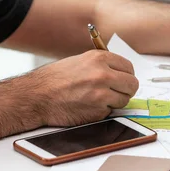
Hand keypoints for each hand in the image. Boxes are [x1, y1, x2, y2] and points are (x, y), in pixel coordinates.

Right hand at [23, 51, 138, 126]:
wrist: (37, 96)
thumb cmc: (54, 79)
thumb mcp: (79, 61)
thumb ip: (101, 65)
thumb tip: (121, 73)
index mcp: (99, 58)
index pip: (129, 67)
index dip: (126, 75)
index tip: (122, 80)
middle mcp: (103, 74)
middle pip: (132, 85)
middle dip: (125, 90)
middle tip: (115, 92)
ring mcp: (102, 94)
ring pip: (124, 100)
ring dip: (114, 102)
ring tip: (96, 99)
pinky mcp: (98, 111)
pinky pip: (111, 112)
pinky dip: (102, 111)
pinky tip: (88, 106)